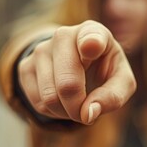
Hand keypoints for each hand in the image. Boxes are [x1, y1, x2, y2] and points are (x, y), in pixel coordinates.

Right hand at [18, 20, 135, 124]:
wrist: (79, 62)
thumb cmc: (104, 70)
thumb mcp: (121, 81)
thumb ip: (113, 96)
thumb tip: (88, 113)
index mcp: (93, 32)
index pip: (90, 37)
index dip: (91, 43)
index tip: (91, 47)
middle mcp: (63, 36)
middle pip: (67, 83)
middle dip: (78, 108)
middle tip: (87, 114)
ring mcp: (41, 50)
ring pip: (50, 97)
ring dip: (66, 113)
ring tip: (77, 105)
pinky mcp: (25, 66)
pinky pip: (38, 103)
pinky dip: (53, 112)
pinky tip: (62, 102)